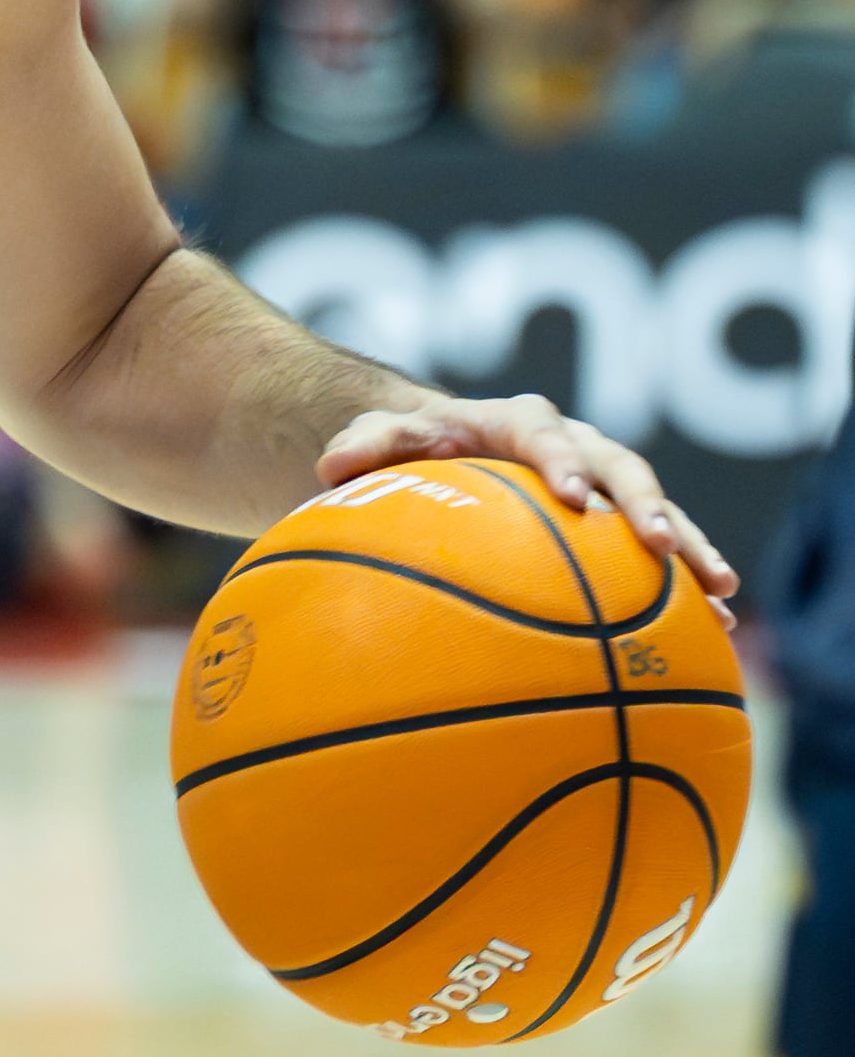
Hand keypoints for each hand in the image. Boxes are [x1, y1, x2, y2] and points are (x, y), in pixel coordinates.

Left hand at [318, 390, 739, 616]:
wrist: (434, 452)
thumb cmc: (400, 450)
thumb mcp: (373, 442)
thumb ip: (363, 447)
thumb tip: (336, 465)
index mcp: (514, 424)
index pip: (541, 435)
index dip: (562, 463)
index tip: (576, 499)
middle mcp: (572, 446)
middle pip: (620, 467)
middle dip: (646, 503)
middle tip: (660, 545)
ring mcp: (601, 484)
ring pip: (655, 510)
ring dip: (689, 546)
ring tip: (721, 593)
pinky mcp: (615, 526)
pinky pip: (657, 555)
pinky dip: (685, 587)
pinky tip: (717, 632)